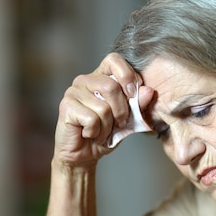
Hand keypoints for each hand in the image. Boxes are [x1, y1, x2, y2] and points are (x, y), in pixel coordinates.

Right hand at [53, 53, 153, 168]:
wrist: (84, 155)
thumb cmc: (104, 134)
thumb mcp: (127, 120)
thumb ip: (138, 105)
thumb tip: (149, 91)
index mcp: (100, 77)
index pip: (114, 60)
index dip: (127, 76)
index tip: (133, 96)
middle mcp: (85, 80)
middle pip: (111, 86)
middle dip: (121, 111)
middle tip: (119, 123)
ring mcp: (73, 92)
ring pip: (103, 107)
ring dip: (107, 126)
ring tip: (101, 132)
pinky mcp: (66, 107)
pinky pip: (92, 119)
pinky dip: (96, 132)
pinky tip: (88, 134)